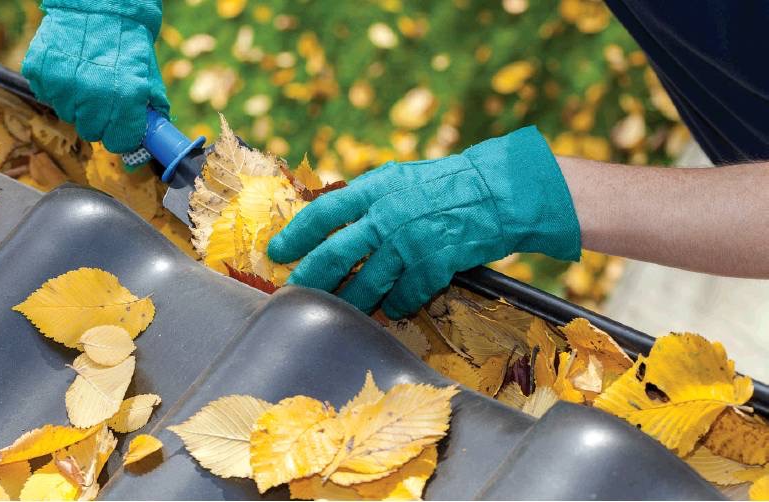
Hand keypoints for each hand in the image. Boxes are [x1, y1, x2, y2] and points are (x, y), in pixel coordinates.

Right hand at [21, 0, 168, 153]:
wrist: (100, 2)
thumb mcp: (148, 75)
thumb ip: (148, 112)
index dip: (120, 135)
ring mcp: (62, 83)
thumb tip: (148, 143)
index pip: (118, 142)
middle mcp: (93, 94)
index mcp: (126, 97)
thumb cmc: (127, 40)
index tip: (120, 127)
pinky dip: (56, 86)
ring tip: (85, 75)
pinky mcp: (40, 71)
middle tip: (102, 96)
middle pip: (90, 132)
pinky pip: (46, 94)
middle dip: (97, 119)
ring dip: (76, 102)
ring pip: (67, 114)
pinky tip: (68, 67)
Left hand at [267, 126, 581, 318]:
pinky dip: (394, 305)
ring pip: (366, 286)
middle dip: (310, 279)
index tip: (277, 252)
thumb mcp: (396, 179)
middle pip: (336, 256)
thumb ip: (364, 199)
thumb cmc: (442, 185)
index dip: (296, 235)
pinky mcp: (433, 266)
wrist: (495, 192)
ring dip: (349, 303)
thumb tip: (328, 222)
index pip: (323, 214)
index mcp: (374, 189)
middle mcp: (387, 216)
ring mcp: (410, 243)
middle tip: (295, 293)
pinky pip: (403, 298)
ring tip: (336, 311)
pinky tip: (391, 307)